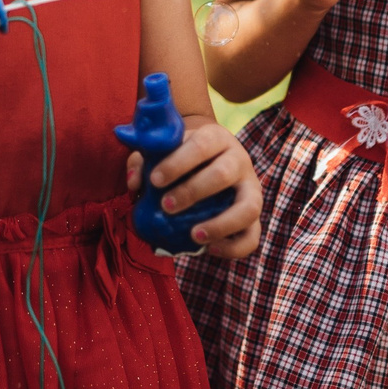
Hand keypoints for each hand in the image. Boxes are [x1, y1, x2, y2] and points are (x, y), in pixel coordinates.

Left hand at [123, 118, 262, 258]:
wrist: (211, 157)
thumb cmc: (180, 156)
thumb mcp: (161, 151)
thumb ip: (142, 162)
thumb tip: (134, 184)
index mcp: (216, 138)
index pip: (201, 145)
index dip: (177, 163)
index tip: (154, 180)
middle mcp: (239, 161)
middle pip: (223, 173)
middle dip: (192, 192)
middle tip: (166, 206)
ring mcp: (251, 189)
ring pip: (249, 207)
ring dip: (221, 224)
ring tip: (193, 235)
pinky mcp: (253, 215)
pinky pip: (253, 236)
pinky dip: (234, 248)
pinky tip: (210, 250)